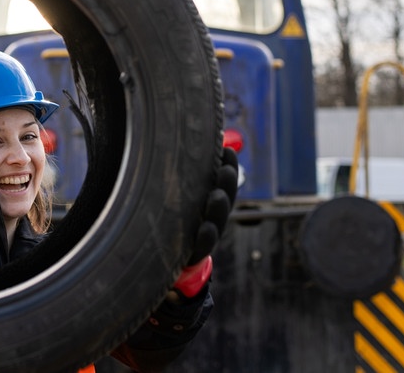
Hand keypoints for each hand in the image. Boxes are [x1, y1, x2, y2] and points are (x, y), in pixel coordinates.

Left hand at [173, 147, 237, 296]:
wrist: (175, 261)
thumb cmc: (180, 220)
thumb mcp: (183, 196)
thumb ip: (187, 173)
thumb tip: (191, 141)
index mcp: (212, 200)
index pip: (224, 180)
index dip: (229, 165)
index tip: (226, 149)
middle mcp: (213, 217)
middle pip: (225, 198)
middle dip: (226, 184)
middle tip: (225, 169)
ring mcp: (206, 236)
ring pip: (216, 222)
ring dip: (218, 209)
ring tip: (217, 196)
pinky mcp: (194, 254)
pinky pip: (201, 247)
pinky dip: (205, 237)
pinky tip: (205, 228)